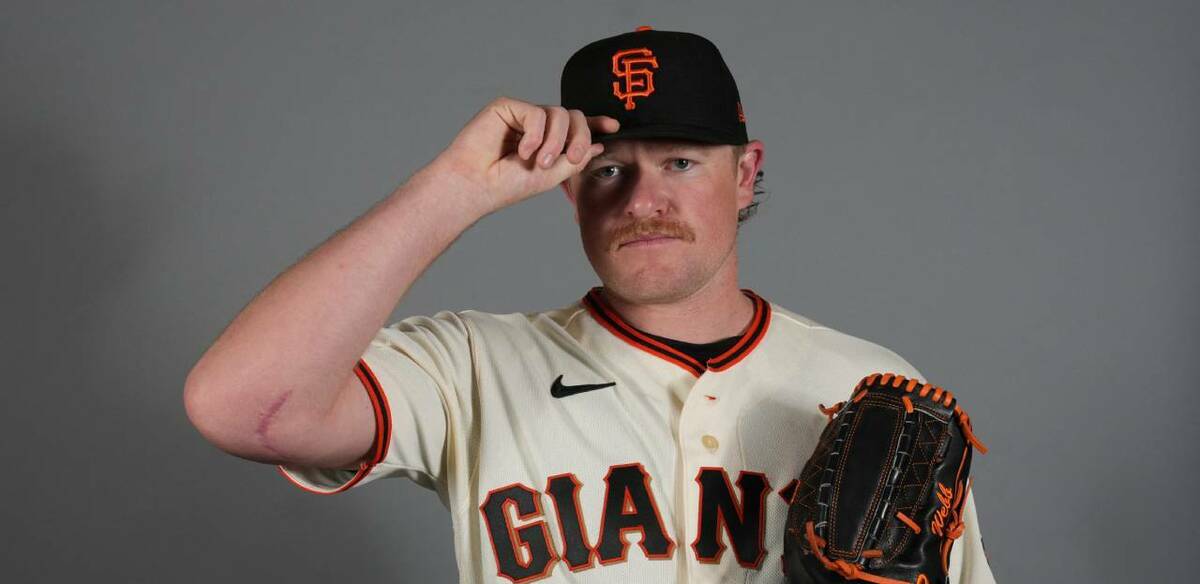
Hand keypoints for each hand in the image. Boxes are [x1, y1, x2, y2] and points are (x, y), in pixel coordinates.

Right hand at [433, 96, 619, 213]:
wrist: (476, 184)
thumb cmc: (507, 184)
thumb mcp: (551, 176)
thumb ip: (575, 160)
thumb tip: (598, 144)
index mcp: (549, 141)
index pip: (576, 126)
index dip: (595, 123)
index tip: (614, 127)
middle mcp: (537, 125)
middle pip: (573, 116)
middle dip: (579, 137)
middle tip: (571, 158)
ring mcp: (522, 115)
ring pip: (558, 113)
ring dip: (555, 141)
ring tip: (540, 162)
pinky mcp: (507, 107)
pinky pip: (536, 112)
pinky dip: (535, 135)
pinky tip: (523, 150)